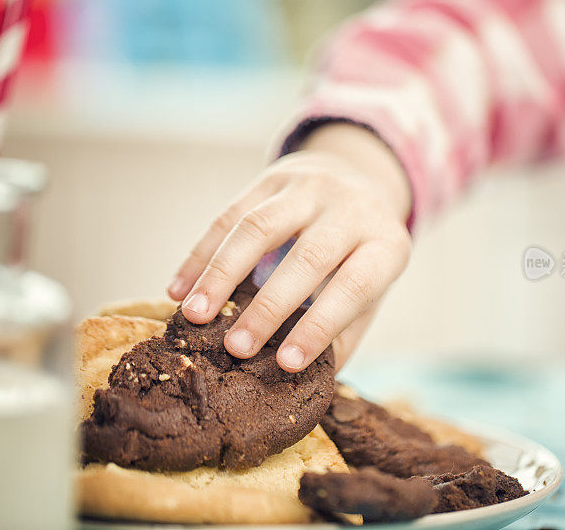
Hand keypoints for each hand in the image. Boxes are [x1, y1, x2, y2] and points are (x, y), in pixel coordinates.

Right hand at [167, 124, 411, 371]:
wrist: (356, 179)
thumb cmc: (361, 254)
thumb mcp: (372, 290)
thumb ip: (344, 333)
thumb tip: (308, 386)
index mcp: (385, 245)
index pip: (354, 287)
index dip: (319, 326)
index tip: (287, 364)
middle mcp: (351, 210)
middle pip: (308, 257)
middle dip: (268, 307)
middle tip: (236, 348)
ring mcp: (310, 187)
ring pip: (258, 227)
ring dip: (221, 274)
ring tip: (194, 315)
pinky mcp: (272, 178)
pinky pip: (229, 215)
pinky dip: (200, 254)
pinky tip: (179, 289)